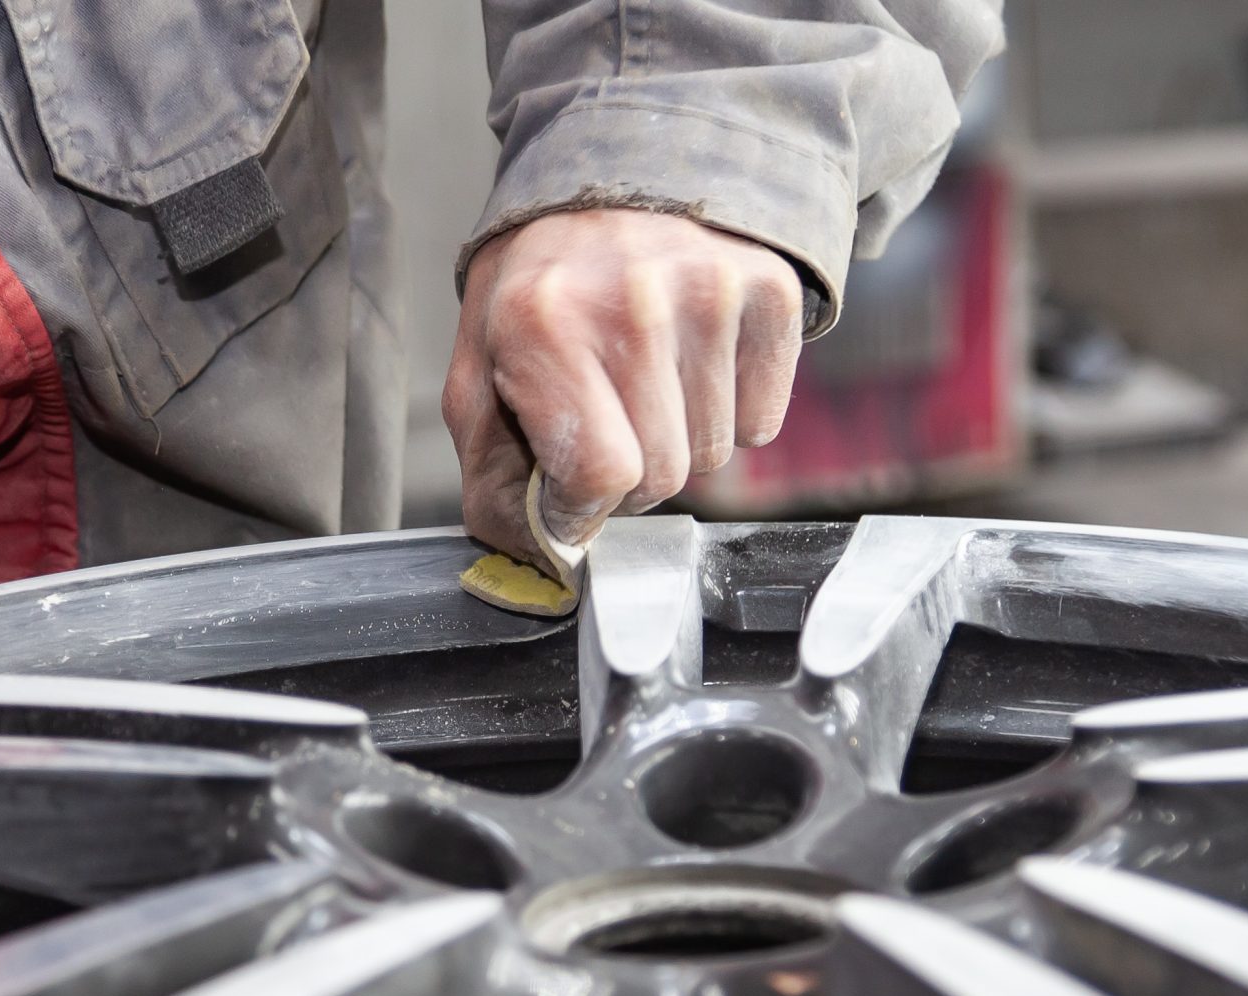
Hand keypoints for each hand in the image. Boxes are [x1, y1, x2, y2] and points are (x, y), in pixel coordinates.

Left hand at [445, 208, 805, 562]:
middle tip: (610, 416)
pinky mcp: (766, 288)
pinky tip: (695, 360)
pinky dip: (733, 411)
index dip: (585, 504)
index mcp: (544, 324)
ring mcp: (708, 289)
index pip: (602, 476)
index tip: (572, 485)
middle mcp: (632, 301)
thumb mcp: (481, 375)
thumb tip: (535, 560)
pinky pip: (763, 421)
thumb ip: (493, 480)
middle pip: (664, 475)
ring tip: (649, 378)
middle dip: (632, 473)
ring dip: (681, 439)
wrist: (607, 183)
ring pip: (716, 453)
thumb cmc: (540, 293)